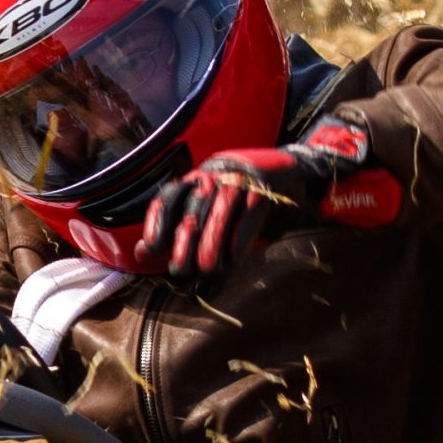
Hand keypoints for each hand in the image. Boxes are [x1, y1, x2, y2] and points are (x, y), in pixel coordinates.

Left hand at [135, 118, 377, 285]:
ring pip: (220, 209)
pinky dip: (240, 237)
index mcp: (198, 177)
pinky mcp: (267, 184)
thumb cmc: (250, 203)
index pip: (169, 197)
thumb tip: (143, 253)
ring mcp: (242, 175)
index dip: (158, 223)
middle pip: (193, 207)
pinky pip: (250, 212)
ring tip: (208, 268)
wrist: (299, 176)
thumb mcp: (214, 214)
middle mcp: (216, 172)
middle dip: (184, 241)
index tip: (151, 250)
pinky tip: (234, 258)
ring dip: (211, 242)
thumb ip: (180, 231)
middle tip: (181, 270)